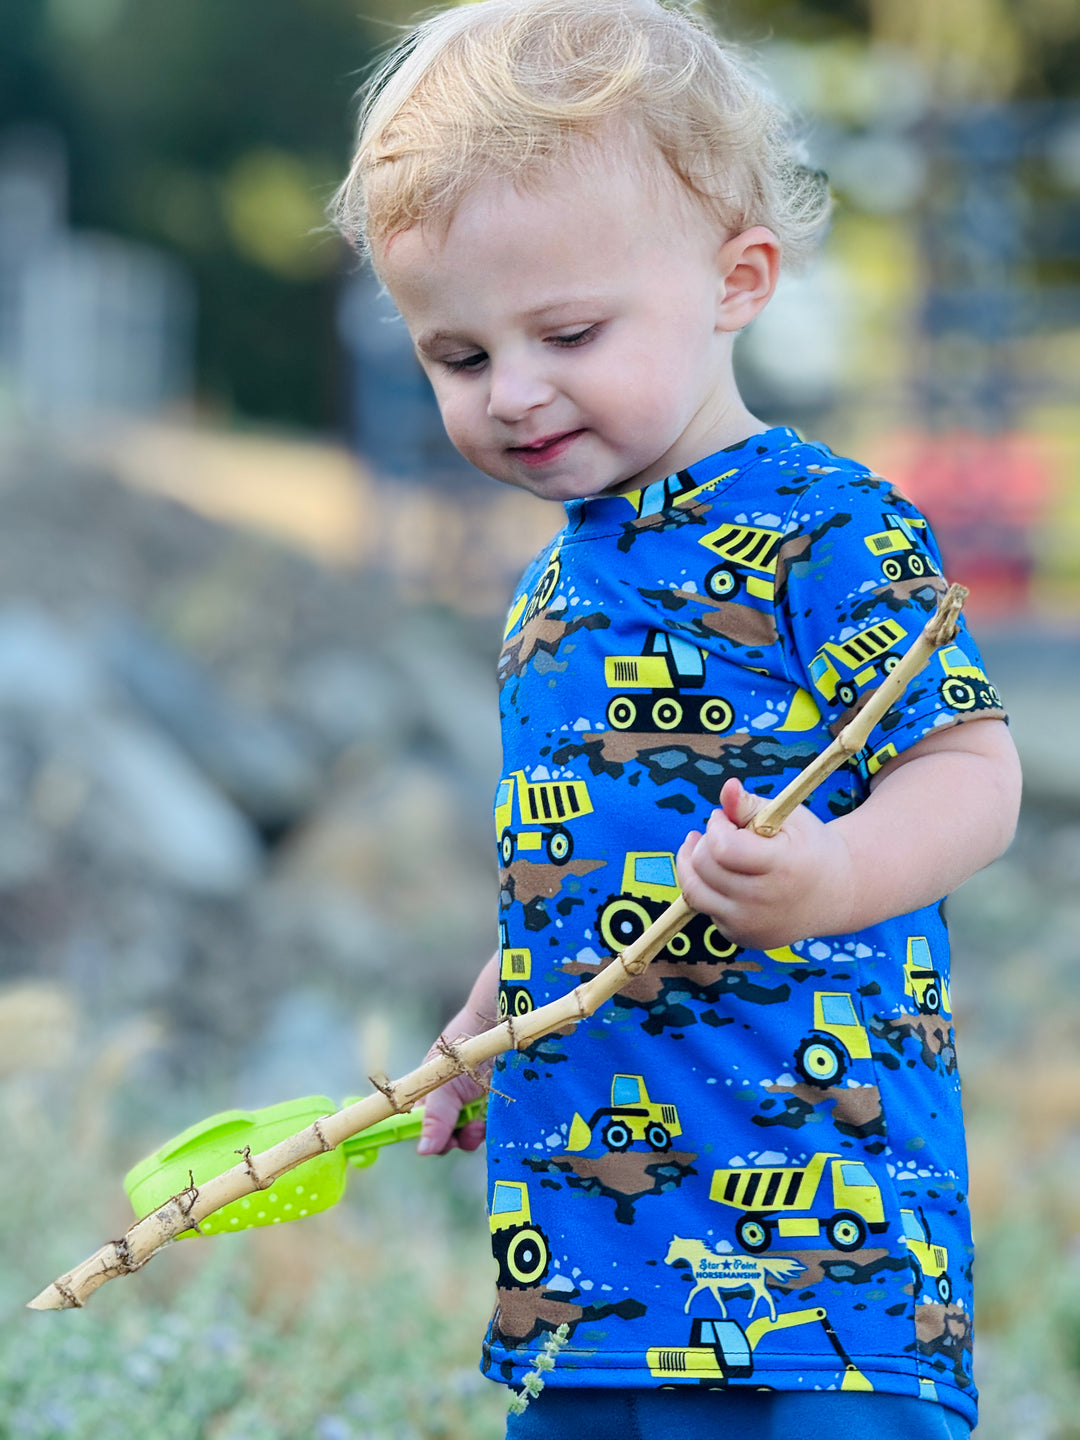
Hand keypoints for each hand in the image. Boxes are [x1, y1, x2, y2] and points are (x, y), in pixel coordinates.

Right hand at [416, 952, 499, 1154]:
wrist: (502, 1015)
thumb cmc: (466, 1042)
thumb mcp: (445, 1081)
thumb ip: (435, 1116)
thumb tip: (422, 1151)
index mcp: (435, 1089)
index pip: (429, 1125)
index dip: (435, 1138)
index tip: (445, 1145)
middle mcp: (457, 1094)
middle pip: (454, 1130)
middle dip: (461, 1137)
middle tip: (472, 1133)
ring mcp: (480, 1095)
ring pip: (476, 1128)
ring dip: (479, 1132)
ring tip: (484, 1123)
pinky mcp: (503, 1093)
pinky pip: (498, 1119)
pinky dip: (497, 1122)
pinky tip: (499, 1115)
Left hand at [676, 777, 853, 948]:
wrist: (835, 894)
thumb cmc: (809, 848)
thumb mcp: (789, 818)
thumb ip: (751, 804)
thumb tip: (727, 788)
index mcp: (782, 866)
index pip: (723, 848)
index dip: (716, 826)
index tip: (725, 818)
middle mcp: (765, 902)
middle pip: (705, 868)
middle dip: (704, 843)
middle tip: (721, 832)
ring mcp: (752, 925)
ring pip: (695, 892)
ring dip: (693, 866)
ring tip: (702, 848)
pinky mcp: (743, 938)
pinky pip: (706, 909)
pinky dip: (708, 890)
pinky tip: (724, 876)